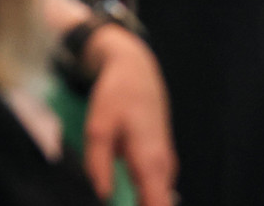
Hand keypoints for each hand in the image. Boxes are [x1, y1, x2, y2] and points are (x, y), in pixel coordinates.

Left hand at [80, 24, 177, 205]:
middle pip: (160, 205)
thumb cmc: (118, 95)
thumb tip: (103, 195)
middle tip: (108, 199)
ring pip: (157, 199)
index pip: (158, 204)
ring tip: (112, 197)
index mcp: (151, 159)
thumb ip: (98, 163)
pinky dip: (142, 198)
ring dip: (141, 203)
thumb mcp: (98, 125)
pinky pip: (154, 190)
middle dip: (137, 205)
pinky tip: (126, 197)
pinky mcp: (161, 163)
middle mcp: (164, 166)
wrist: (137, 70)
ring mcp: (165, 165)